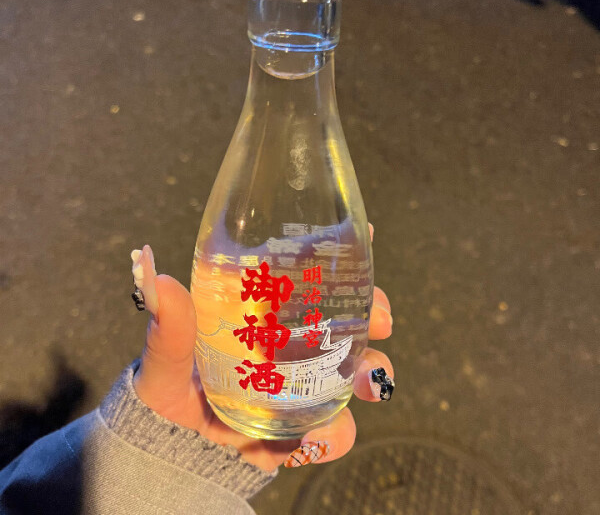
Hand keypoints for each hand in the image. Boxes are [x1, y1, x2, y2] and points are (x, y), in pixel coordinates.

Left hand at [130, 227, 392, 471]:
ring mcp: (302, 387)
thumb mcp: (164, 357)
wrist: (168, 452)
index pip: (309, 277)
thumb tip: (150, 268)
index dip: (342, 256)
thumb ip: (167, 324)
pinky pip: (333, 431)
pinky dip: (334, 433)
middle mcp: (292, 345)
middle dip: (374, 312)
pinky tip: (316, 434)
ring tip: (368, 382)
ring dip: (371, 374)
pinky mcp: (303, 429)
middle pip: (347, 319)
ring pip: (356, 373)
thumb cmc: (167, 391)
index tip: (368, 235)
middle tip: (381, 317)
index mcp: (264, 316)